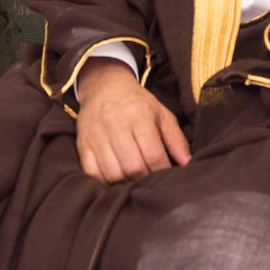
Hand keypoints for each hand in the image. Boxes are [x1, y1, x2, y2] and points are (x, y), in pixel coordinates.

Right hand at [75, 57, 190, 182]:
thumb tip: (186, 163)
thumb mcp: (161, 113)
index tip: (166, 177)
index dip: (162, 171)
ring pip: (112, 174)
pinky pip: (91, 172)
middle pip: (133, 167)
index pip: (153, 155)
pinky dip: (104, 182)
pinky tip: (115, 179)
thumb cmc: (137, 103)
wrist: (103, 86)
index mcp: (139, 115)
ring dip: (125, 183)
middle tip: (150, 181)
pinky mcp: (83, 144)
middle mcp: (115, 124)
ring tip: (134, 181)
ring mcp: (96, 135)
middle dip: (145, 180)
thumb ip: (175, 138)